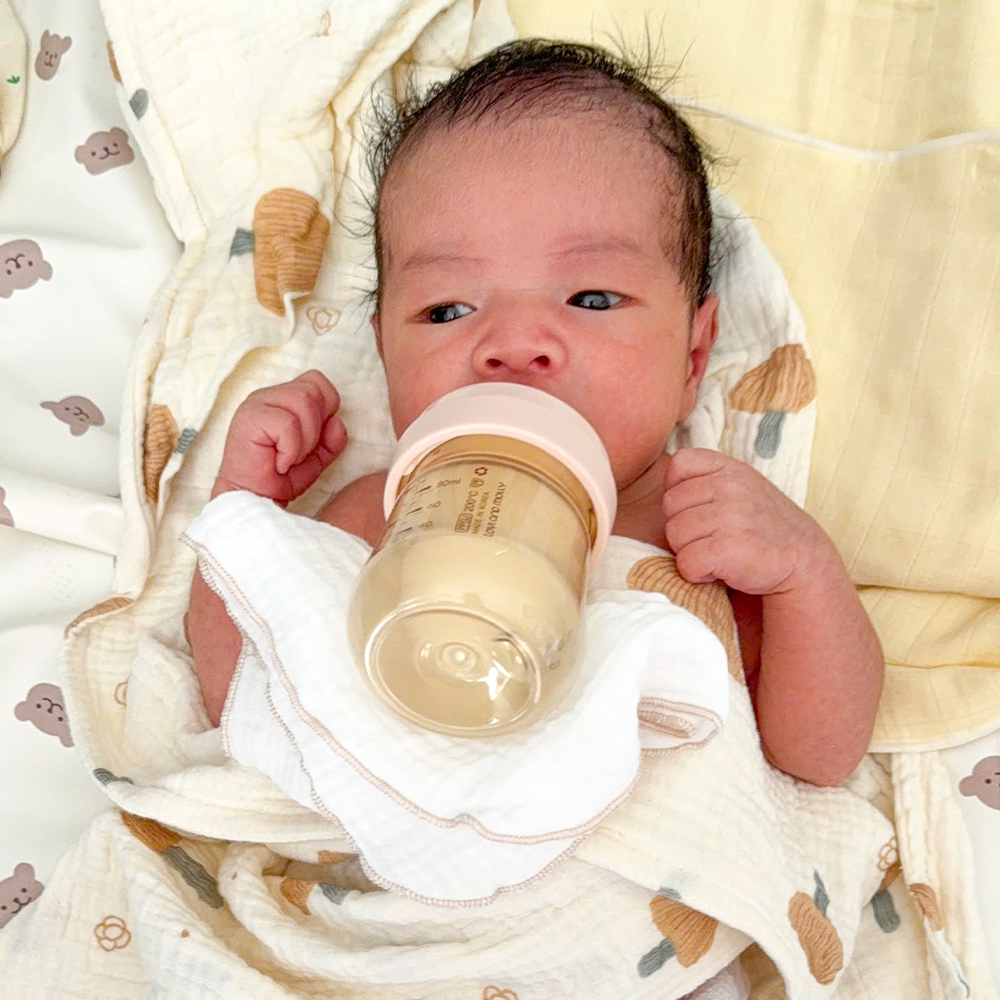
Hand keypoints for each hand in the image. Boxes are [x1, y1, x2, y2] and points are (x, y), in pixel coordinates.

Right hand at [213, 370, 346, 503]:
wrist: (253, 500)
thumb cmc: (278, 478)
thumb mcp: (316, 458)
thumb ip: (332, 440)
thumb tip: (337, 421)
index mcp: (284, 399)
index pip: (316, 380)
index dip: (327, 407)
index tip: (315, 437)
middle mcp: (269, 396)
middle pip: (312, 391)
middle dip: (315, 428)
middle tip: (299, 453)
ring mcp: (256, 404)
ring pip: (303, 401)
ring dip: (304, 439)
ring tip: (289, 458)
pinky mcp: (249, 418)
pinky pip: (288, 423)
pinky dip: (291, 449)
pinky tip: (279, 463)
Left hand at [661, 448, 832, 594]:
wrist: (802, 561)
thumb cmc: (761, 526)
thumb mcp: (740, 488)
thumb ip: (705, 480)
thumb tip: (664, 490)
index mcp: (729, 467)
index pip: (678, 464)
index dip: (681, 491)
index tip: (703, 509)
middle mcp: (729, 487)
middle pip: (669, 505)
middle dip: (685, 526)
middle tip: (715, 537)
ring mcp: (729, 516)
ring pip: (674, 536)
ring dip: (691, 551)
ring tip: (720, 552)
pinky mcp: (726, 549)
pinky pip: (686, 563)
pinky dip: (698, 574)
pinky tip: (721, 569)